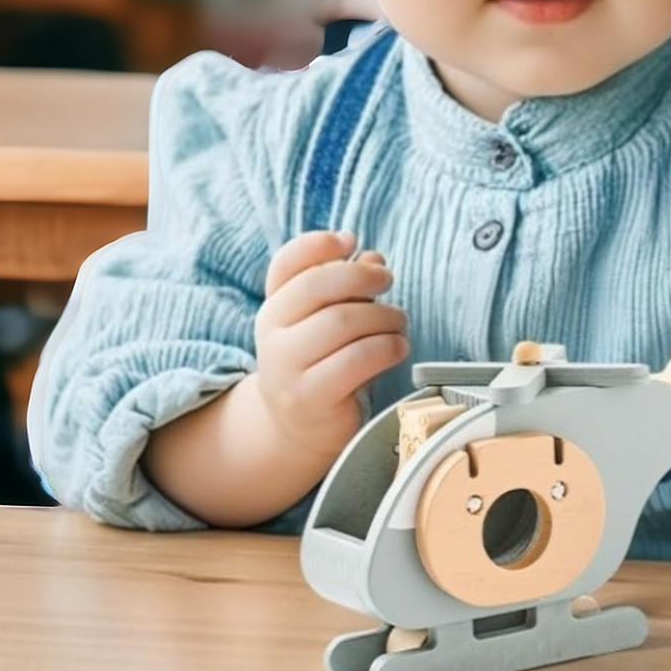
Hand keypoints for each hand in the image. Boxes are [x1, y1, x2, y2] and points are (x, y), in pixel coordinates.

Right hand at [254, 229, 408, 466]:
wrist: (299, 430)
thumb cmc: (323, 364)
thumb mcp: (328, 321)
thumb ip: (347, 287)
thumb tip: (372, 258)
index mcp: (274, 307)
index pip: (286, 263)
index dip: (318, 245)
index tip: (350, 240)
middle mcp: (272, 335)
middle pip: (317, 285)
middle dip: (362, 276)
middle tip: (387, 280)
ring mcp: (286, 368)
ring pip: (342, 321)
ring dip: (383, 315)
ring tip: (398, 321)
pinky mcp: (310, 397)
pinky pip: (357, 359)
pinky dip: (387, 347)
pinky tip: (398, 347)